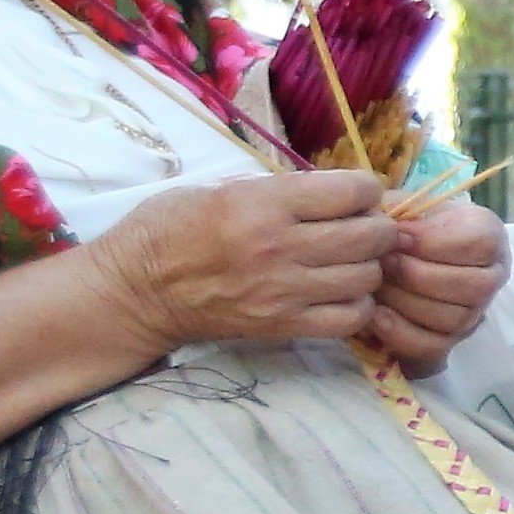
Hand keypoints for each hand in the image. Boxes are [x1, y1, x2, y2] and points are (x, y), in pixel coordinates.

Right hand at [90, 169, 400, 351]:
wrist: (135, 292)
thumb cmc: (169, 230)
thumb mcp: (219, 187)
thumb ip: (278, 188)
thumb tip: (331, 189)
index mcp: (263, 204)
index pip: (352, 191)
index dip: (366, 189)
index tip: (356, 194)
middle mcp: (279, 247)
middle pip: (370, 236)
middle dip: (378, 227)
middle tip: (364, 227)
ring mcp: (283, 291)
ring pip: (367, 278)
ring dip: (369, 267)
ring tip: (351, 261)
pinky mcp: (281, 326)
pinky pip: (348, 318)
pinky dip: (356, 305)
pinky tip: (341, 293)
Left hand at [366, 194, 508, 369]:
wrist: (396, 259)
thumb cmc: (404, 228)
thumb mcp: (404, 208)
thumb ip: (396, 212)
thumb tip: (381, 228)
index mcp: (489, 236)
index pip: (480, 244)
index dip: (434, 242)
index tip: (397, 236)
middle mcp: (491, 277)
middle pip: (472, 286)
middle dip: (419, 275)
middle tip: (384, 262)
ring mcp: (473, 314)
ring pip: (453, 318)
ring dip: (408, 301)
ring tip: (378, 285)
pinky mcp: (449, 342)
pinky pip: (433, 347)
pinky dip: (401, 333)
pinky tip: (377, 315)